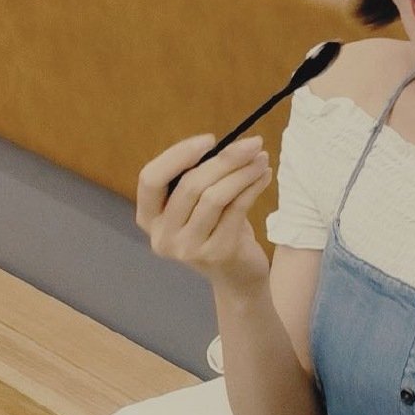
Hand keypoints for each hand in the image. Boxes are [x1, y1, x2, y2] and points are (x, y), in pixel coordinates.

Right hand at [136, 133, 271, 291]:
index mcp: (149, 218)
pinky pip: (236, 208)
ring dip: (242, 171)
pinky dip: (253, 186)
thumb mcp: (197, 205)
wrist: (237, 275)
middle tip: (252, 143)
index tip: (210, 139)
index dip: (178, 155)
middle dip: (224, 158)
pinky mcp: (217, 253)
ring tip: (262, 158)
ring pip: (215, 196)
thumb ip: (197, 178)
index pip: (150, 179)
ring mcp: (188, 248)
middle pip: (190, 185)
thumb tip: (226, 144)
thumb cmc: (216, 229)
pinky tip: (264, 175)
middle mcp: (162, 236)